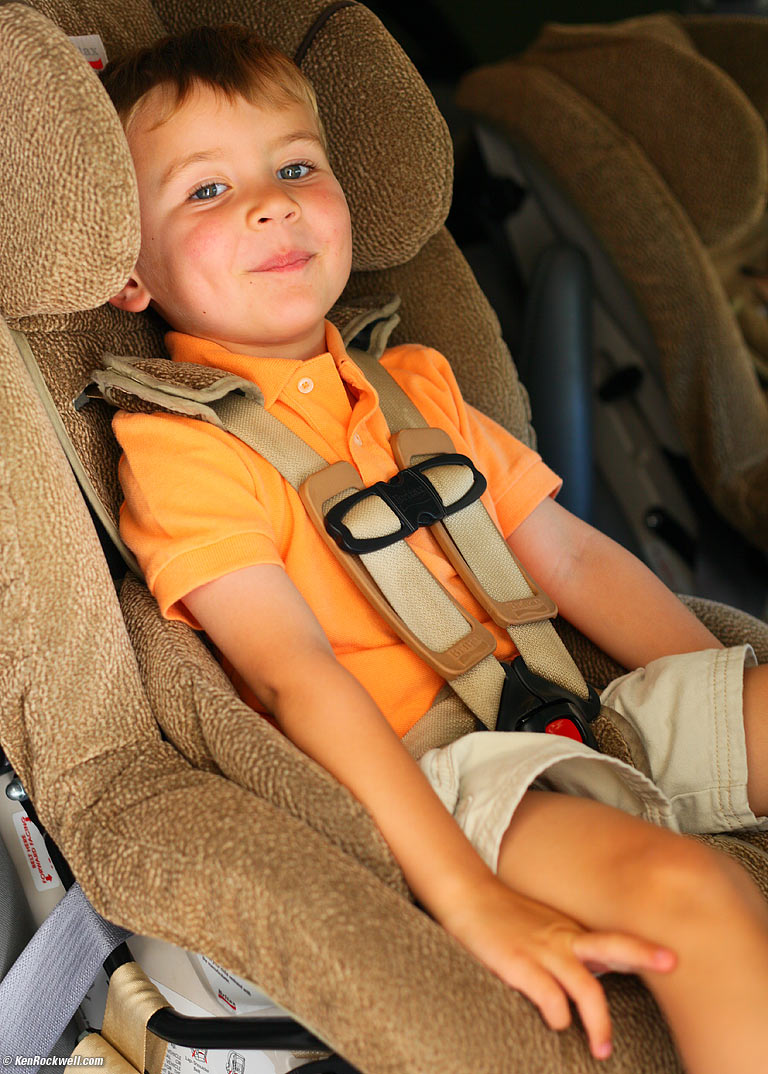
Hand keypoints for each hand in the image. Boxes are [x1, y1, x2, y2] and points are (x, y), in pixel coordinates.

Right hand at [442, 877, 675, 1060]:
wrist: (469, 895)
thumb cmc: (508, 918)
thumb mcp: (547, 928)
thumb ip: (576, 948)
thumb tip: (609, 968)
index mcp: (572, 932)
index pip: (616, 941)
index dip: (645, 951)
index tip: (674, 960)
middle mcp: (563, 938)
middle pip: (613, 945)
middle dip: (643, 954)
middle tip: (672, 961)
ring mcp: (543, 950)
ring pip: (585, 985)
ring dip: (599, 1022)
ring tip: (603, 1050)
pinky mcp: (518, 964)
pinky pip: (548, 996)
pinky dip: (558, 1014)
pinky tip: (557, 1022)